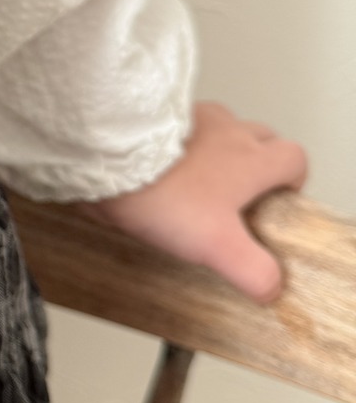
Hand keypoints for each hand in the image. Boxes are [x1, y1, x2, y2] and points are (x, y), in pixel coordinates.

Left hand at [74, 101, 308, 303]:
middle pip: (260, 138)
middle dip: (257, 163)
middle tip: (238, 195)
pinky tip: (163, 169)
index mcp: (251, 157)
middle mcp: (226, 129)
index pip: (294, 159)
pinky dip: (180, 144)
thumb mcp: (217, 244)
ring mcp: (191, 117)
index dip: (291, 180)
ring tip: (199, 183)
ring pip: (219, 128)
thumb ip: (252, 269)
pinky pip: (180, 125)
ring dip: (218, 150)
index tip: (277, 200)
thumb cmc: (164, 194)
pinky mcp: (157, 115)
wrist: (107, 158)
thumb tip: (271, 287)